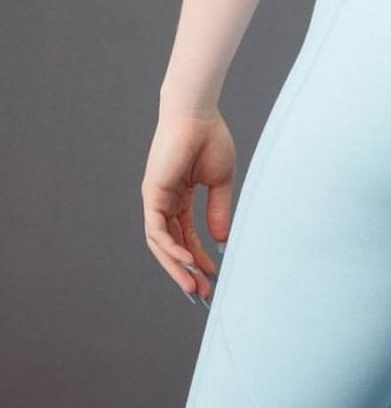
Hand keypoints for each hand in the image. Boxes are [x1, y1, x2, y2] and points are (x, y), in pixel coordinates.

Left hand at [140, 104, 235, 305]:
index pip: (187, 236)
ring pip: (162, 243)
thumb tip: (221, 240)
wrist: (198, 115)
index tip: (215, 275)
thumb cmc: (211, 139)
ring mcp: (155, 199)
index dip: (200, 257)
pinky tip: (187, 261)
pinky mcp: (151, 195)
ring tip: (195, 285)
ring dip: (177, 266)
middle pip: (172, 245)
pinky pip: (157, 230)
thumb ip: (219, 210)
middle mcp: (164, 202)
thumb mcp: (221, 182)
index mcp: (180, 197)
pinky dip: (171, 248)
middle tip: (202, 292)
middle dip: (187, 270)